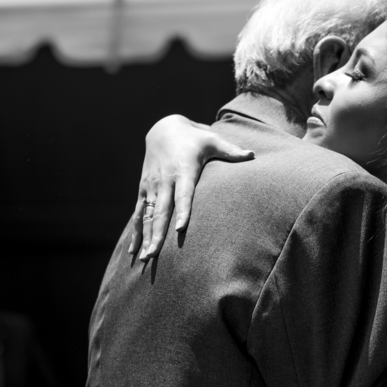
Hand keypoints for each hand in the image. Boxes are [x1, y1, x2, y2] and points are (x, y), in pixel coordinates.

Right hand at [130, 114, 253, 261]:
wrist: (163, 128)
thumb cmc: (193, 138)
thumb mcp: (212, 140)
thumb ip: (231, 151)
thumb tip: (252, 155)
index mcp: (183, 171)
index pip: (183, 195)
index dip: (182, 212)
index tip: (180, 229)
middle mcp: (165, 180)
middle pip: (161, 211)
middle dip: (157, 234)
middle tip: (154, 255)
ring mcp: (152, 185)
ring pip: (148, 215)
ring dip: (145, 237)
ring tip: (144, 258)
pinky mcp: (144, 188)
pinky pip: (139, 212)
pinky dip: (136, 231)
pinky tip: (134, 250)